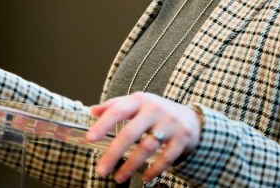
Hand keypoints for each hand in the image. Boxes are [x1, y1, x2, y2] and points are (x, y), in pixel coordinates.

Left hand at [86, 92, 200, 183]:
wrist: (190, 118)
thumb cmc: (156, 112)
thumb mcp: (137, 104)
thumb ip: (115, 106)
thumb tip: (92, 111)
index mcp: (140, 100)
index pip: (118, 111)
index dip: (103, 125)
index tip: (89, 138)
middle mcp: (154, 110)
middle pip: (130, 133)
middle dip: (113, 153)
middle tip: (100, 170)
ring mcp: (169, 123)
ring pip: (147, 147)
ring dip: (131, 165)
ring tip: (118, 178)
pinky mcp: (182, 138)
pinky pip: (166, 158)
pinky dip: (154, 170)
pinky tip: (145, 178)